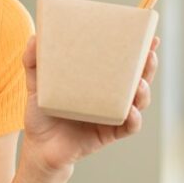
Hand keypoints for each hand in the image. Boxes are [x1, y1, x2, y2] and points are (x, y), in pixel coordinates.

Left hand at [20, 35, 159, 175]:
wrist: (39, 146)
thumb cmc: (41, 112)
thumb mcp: (36, 83)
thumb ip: (33, 60)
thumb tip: (34, 37)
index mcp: (98, 79)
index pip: (123, 61)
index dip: (139, 49)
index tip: (150, 36)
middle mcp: (109, 96)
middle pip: (138, 79)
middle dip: (148, 67)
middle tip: (150, 54)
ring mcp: (112, 115)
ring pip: (138, 102)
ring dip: (144, 92)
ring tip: (140, 83)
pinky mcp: (109, 133)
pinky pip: (127, 127)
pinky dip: (133, 119)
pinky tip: (131, 111)